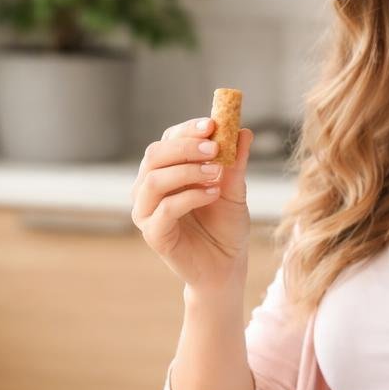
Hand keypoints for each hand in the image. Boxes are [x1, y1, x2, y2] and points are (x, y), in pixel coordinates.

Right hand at [130, 117, 254, 292]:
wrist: (226, 266)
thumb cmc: (225, 227)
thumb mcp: (234, 190)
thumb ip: (235, 163)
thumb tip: (242, 131)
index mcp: (166, 171)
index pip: (168, 140)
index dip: (188, 130)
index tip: (213, 123)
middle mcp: (149, 188)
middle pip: (155, 155)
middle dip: (185, 147)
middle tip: (214, 147)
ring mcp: (147, 212)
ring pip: (154, 180)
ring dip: (186, 171)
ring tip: (216, 172)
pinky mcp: (153, 234)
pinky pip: (164, 209)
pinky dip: (190, 197)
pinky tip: (213, 194)